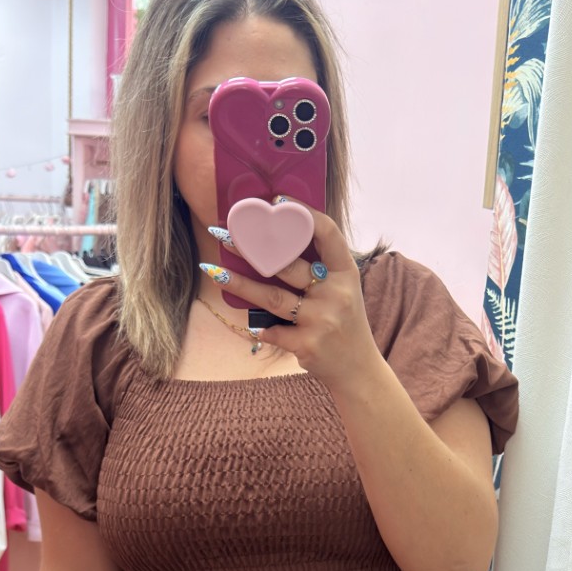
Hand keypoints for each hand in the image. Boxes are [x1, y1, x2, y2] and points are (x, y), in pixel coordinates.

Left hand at [208, 209, 382, 392]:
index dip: (303, 213)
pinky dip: (262, 328)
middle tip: (225, 233)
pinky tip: (254, 325)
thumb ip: (320, 268)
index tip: (277, 200)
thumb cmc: (344, 323)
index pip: (328, 233)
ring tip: (214, 271)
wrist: (357, 369)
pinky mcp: (306, 344)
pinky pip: (273, 330)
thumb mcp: (343, 290)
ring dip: (239, 284)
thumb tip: (278, 238)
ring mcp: (321, 320)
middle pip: (288, 264)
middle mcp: (335, 294)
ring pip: (272, 297)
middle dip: (252, 248)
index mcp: (346, 274)